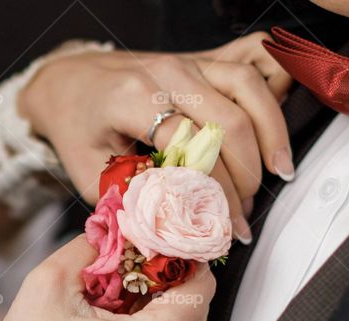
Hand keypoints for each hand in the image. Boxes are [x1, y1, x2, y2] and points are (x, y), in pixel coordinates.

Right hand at [0, 237, 214, 320]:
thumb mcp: (46, 288)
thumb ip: (88, 246)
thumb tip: (111, 228)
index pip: (201, 280)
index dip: (177, 254)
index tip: (148, 242)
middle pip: (197, 307)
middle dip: (166, 281)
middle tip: (125, 267)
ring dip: (159, 310)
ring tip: (112, 302)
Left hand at [19, 32, 294, 243]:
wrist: (70, 82)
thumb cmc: (79, 126)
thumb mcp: (89, 172)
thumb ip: (128, 198)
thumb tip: (171, 231)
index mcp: (130, 99)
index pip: (188, 147)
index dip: (211, 192)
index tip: (221, 227)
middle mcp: (164, 74)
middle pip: (226, 121)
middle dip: (243, 175)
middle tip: (242, 214)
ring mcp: (187, 62)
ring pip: (247, 89)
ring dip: (269, 134)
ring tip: (278, 173)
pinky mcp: (202, 60)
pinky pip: (249, 70)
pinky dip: (270, 101)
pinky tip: (276, 135)